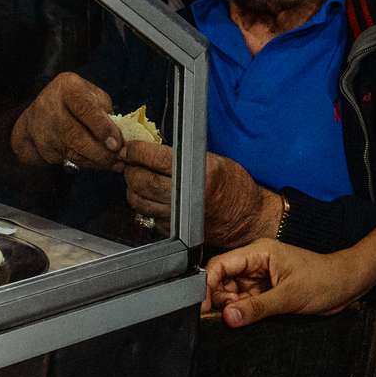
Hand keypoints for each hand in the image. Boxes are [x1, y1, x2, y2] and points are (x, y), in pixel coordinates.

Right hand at [11, 72, 122, 169]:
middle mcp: (51, 107)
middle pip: (76, 135)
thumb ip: (104, 112)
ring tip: (115, 164)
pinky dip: (88, 164)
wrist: (40, 114)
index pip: (85, 109)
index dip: (102, 128)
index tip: (116, 144)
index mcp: (67, 88)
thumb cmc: (75, 102)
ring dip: (97, 161)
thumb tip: (119, 137)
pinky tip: (100, 164)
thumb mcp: (91, 95)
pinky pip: (69, 160)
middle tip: (119, 158)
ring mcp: (44, 130)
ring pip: (73, 152)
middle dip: (100, 151)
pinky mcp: (43, 148)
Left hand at [121, 146, 279, 247]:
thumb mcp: (215, 160)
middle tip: (128, 161)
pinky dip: (142, 204)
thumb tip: (152, 146)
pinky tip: (147, 195)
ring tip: (136, 177)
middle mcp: (185, 196)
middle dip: (130, 168)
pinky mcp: (172, 230)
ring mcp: (177, 216)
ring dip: (132, 187)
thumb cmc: (234, 186)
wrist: (246, 218)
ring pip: (139, 200)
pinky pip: (146, 214)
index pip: (155, 158)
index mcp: (197, 173)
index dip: (137, 150)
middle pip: (142, 181)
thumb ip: (185, 154)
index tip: (131, 146)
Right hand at [203, 239, 368, 327]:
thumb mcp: (289, 296)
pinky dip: (243, 313)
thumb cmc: (324, 280)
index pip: (220, 265)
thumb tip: (228, 317)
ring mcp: (260, 278)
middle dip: (220, 301)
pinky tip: (248, 320)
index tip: (202, 308)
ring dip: (233, 309)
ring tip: (244, 319)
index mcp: (258, 252)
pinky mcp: (266, 292)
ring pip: (232, 295)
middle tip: (228, 318)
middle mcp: (255, 263)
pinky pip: (245, 303)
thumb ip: (257, 308)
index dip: (206, 286)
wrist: (347, 285)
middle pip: (221, 282)